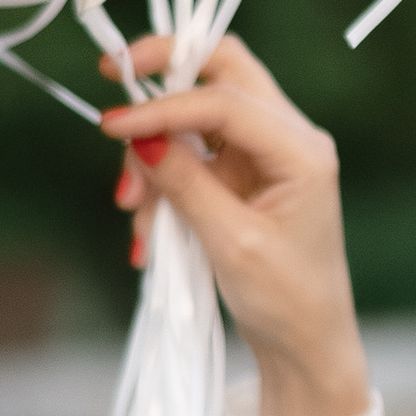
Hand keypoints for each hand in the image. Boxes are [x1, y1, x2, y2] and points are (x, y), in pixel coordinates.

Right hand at [101, 36, 371, 415]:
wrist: (305, 345)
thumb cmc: (284, 300)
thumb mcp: (231, 243)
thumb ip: (186, 184)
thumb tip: (139, 137)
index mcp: (302, 150)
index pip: (225, 100)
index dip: (163, 107)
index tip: (112, 127)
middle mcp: (289, 138)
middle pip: (223, 70)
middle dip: (165, 71)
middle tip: (110, 70)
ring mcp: (265, 153)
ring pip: (197, 114)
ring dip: (154, 154)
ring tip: (135, 215)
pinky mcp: (243, 174)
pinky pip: (192, 154)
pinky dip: (163, 182)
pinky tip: (148, 233)